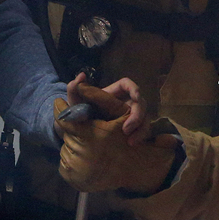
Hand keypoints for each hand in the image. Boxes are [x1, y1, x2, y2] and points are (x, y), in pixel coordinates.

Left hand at [55, 76, 180, 195]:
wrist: (79, 132)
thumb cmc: (79, 113)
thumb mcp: (75, 103)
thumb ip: (74, 89)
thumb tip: (81, 75)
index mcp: (113, 93)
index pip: (127, 85)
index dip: (134, 89)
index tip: (136, 97)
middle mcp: (124, 103)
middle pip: (140, 103)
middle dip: (137, 115)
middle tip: (126, 129)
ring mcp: (130, 116)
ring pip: (145, 118)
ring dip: (141, 129)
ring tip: (130, 141)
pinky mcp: (133, 128)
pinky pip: (143, 131)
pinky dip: (140, 137)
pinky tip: (131, 144)